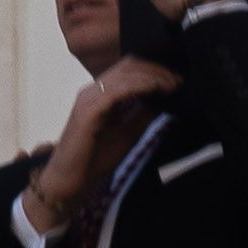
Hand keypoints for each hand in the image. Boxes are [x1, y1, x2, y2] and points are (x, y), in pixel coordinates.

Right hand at [26, 59, 179, 231]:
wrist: (70, 180)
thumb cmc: (95, 159)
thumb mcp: (128, 133)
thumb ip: (142, 114)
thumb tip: (162, 98)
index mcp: (101, 93)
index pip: (129, 70)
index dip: (154, 70)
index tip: (176, 80)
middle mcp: (93, 90)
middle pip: (128, 66)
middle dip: (156, 70)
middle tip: (178, 79)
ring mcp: (89, 98)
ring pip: (124, 74)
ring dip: (152, 76)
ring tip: (171, 85)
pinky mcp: (88, 110)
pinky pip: (117, 90)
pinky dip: (139, 86)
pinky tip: (154, 90)